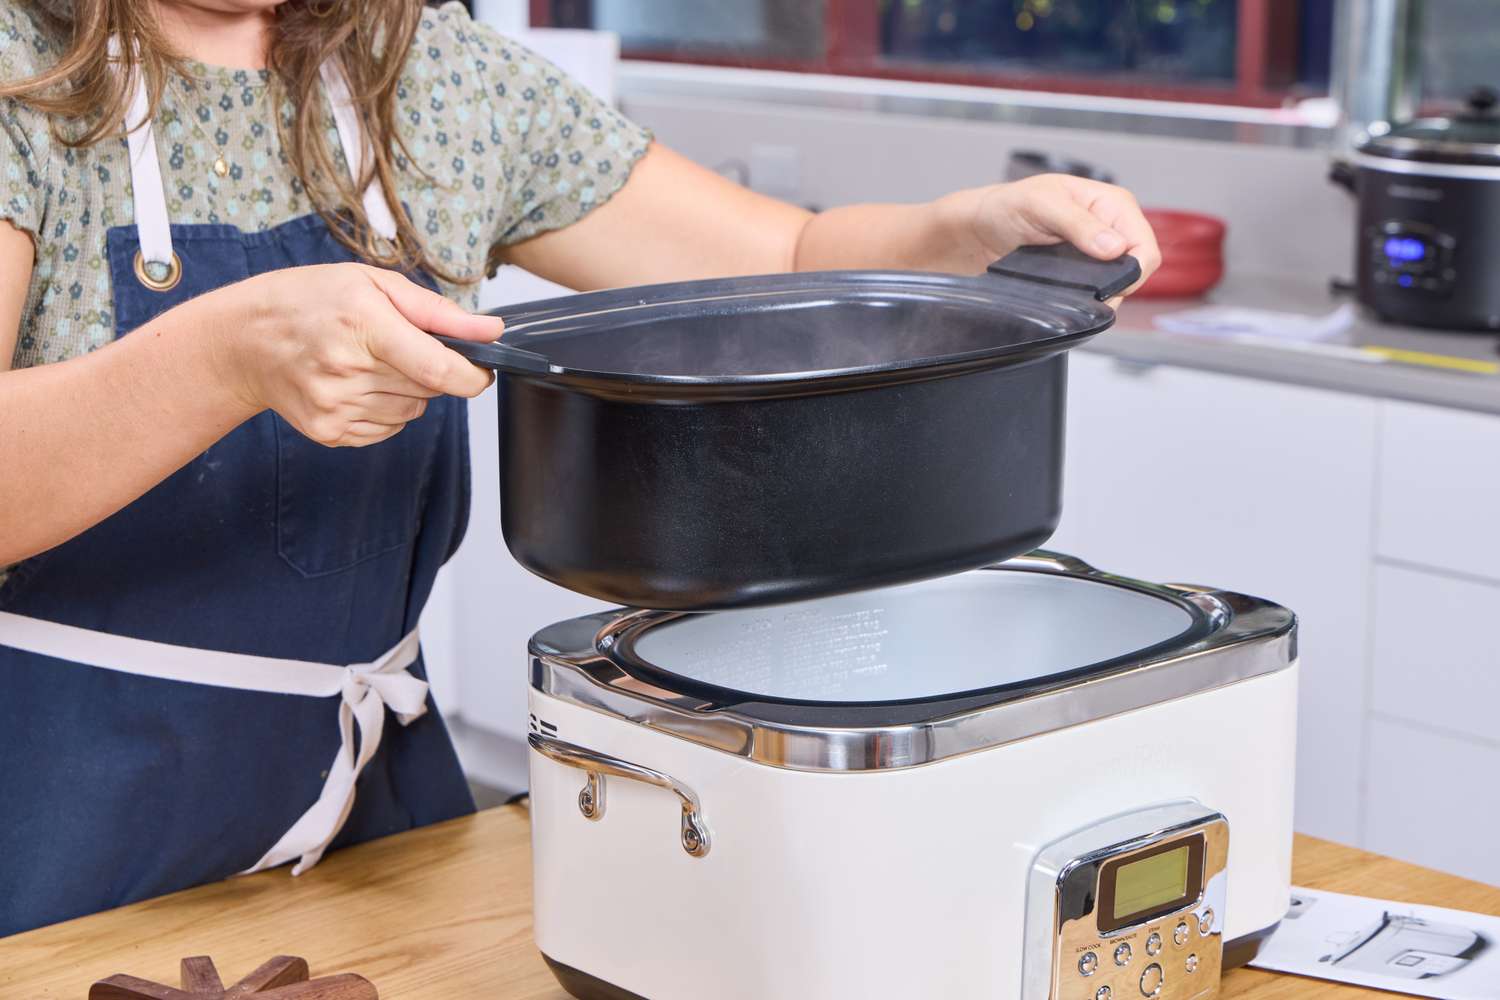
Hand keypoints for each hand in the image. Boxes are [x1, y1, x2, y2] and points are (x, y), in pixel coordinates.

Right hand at [213, 263, 498, 446]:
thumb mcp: (372, 283)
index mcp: (363, 325)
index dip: (472, 376)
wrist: (244, 340)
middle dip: (429, 370)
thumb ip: (437, 311)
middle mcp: (348, 370)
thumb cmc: (309, 302)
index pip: (439, 370)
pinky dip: (384, 409)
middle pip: (429, 390)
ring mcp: (336, 406)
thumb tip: (491, 330)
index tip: (481, 370)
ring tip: (368, 362)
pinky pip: (387, 429)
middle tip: (396, 346)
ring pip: (412, 412)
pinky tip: (355, 384)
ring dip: (406, 390)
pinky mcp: (329, 432)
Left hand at [962, 174, 1161, 297]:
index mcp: (1113, 204)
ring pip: (1120, 283)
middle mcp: (1112, 226)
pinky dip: (1088, 298)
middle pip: (1137, 269)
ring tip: (1072, 294)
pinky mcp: (1083, 269)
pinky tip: (1070, 297)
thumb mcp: (1042, 205)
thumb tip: (1115, 247)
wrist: (981, 228)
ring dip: (1101, 295)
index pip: (1145, 246)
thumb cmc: (1007, 206)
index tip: (1107, 287)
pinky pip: (1099, 290)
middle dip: (1118, 286)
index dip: (1132, 272)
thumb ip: (1078, 224)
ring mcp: (1098, 250)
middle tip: (1085, 294)